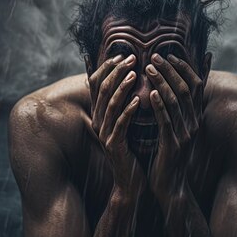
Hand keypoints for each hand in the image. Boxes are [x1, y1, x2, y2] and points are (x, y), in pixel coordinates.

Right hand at [89, 54, 145, 199]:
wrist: (131, 181)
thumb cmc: (133, 149)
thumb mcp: (127, 122)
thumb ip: (125, 102)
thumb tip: (131, 78)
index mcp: (100, 113)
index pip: (96, 84)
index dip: (106, 67)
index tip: (121, 54)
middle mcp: (99, 121)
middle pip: (102, 89)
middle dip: (116, 72)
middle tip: (131, 58)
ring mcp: (104, 133)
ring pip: (110, 104)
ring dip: (122, 87)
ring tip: (134, 74)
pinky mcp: (114, 145)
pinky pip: (120, 124)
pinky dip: (128, 110)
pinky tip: (139, 101)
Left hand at [146, 53, 202, 195]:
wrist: (170, 186)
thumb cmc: (169, 155)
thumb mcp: (177, 129)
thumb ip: (177, 109)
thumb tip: (171, 89)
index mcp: (195, 117)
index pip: (196, 85)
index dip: (185, 67)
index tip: (171, 54)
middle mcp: (194, 123)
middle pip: (186, 89)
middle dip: (171, 70)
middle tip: (155, 55)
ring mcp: (185, 134)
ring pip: (176, 101)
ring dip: (162, 82)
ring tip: (148, 68)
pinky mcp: (173, 145)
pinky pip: (166, 121)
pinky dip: (158, 105)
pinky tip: (149, 93)